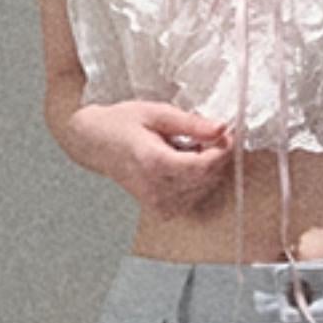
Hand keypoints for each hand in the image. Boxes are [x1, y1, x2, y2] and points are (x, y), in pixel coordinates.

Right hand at [64, 99, 233, 215]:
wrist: (95, 143)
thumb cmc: (122, 124)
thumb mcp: (157, 113)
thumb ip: (191, 123)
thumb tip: (221, 128)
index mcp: (154, 163)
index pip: (202, 166)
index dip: (221, 151)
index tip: (226, 134)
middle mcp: (156, 189)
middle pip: (206, 179)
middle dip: (216, 157)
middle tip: (212, 135)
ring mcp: (157, 203)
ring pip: (203, 190)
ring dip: (207, 169)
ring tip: (189, 147)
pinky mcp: (160, 210)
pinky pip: (192, 198)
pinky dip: (196, 181)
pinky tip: (182, 164)